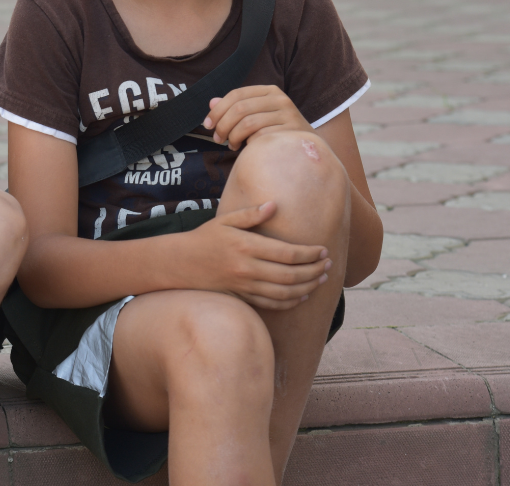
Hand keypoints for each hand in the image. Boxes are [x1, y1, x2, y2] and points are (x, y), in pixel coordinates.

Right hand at [178, 202, 331, 309]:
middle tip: (329, 265)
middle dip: (314, 271)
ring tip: (321, 279)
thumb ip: (251, 214)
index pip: (287, 253)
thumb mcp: (225, 220)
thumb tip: (274, 205)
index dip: (309, 254)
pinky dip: (290, 302)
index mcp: (246, 246)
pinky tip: (302, 296)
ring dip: (307, 287)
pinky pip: (271, 304)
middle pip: (290, 274)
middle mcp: (247, 268)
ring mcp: (244, 286)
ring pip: (284, 292)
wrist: (181, 263)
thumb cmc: (205, 238)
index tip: (323, 250)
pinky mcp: (242, 297)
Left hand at [203, 85, 312, 149]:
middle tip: (218, 139)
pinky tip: (247, 149)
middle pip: (240, 109)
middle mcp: (281, 99)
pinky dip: (249, 144)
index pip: (237, 94)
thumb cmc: (276, 131)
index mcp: (269, 91)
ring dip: (233, 137)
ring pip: (248, 123)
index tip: (207, 124)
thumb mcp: (256, 115)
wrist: (308, 147)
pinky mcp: (292, 132)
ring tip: (231, 145)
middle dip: (223, 125)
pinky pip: (261, 138)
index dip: (218, 110)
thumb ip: (235, 109)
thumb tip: (211, 102)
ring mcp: (288, 115)